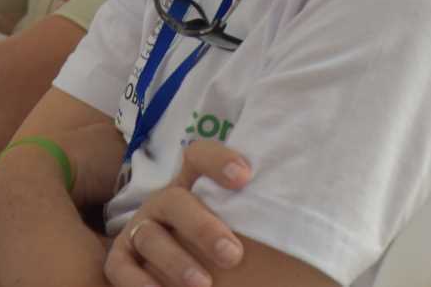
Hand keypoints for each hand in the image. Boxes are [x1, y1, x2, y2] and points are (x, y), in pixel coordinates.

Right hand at [106, 140, 251, 286]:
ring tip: (203, 285)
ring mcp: (140, 230)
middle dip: (203, 227)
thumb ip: (255, 220)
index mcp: (192, 186)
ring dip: (176, 261)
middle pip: (176, 200)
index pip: (198, 157)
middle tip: (234, 256)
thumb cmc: (217, 247)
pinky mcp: (120, 260)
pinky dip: (140, 284)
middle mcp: (163, 203)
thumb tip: (311, 218)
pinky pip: (122, 269)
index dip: (218, 161)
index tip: (246, 177)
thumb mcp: (236, 226)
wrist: (185, 271)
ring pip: (151, 236)